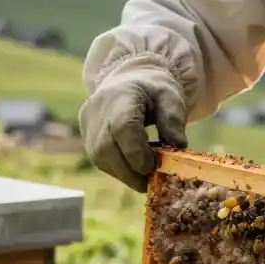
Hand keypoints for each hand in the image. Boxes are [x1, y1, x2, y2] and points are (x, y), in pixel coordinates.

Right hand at [79, 65, 187, 191]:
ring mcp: (88, 125)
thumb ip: (173, 120)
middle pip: (106, 148)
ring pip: (100, 158)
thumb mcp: (171, 97)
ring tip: (146, 176)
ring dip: (125, 173)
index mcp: (121, 96)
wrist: (130, 81)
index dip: (136, 152)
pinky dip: (119, 169)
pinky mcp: (86, 136)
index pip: (122, 127)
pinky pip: (99, 159)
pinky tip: (135, 168)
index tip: (153, 167)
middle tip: (153, 182)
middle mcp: (97, 110)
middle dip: (130, 171)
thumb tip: (178, 146)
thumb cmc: (153, 90)